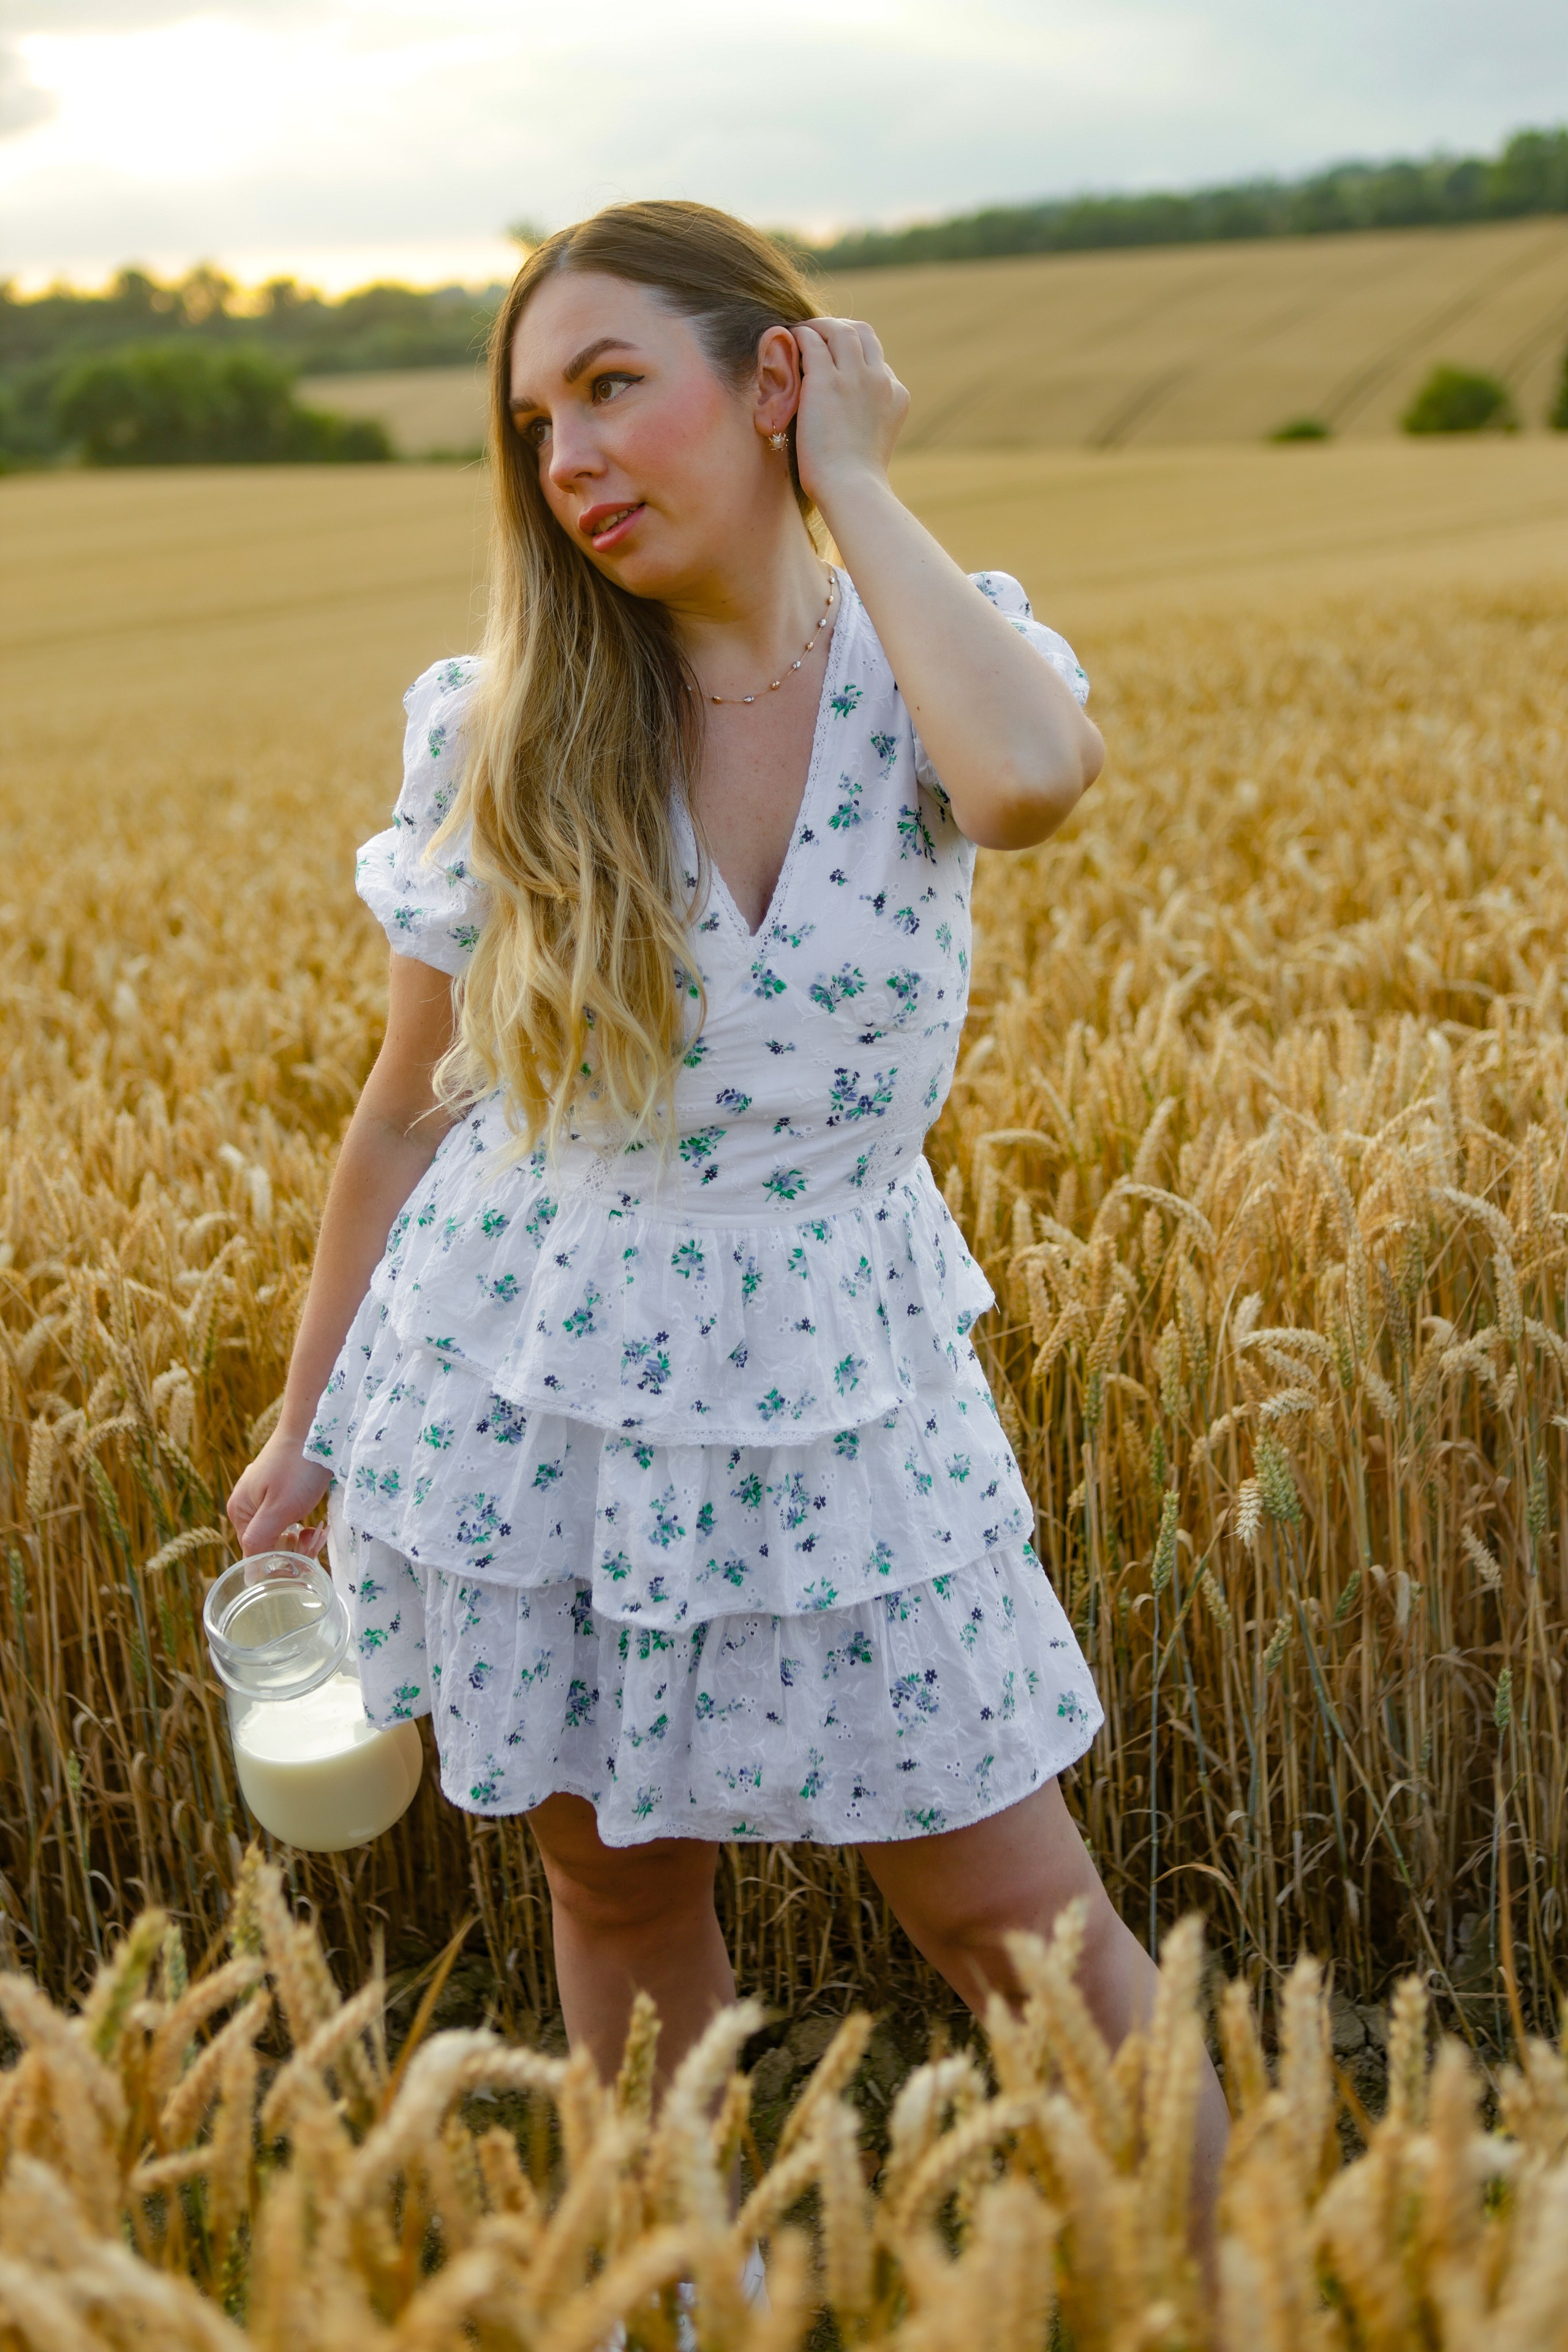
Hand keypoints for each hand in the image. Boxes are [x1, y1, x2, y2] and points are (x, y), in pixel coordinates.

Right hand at [227, 1427, 330, 1558]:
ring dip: (303, 1539)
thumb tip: (248, 1576)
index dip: (281, 1563)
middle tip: (316, 1537)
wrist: (315, 1426)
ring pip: (282, 1535)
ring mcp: (264, 1498)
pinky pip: (290, 1521)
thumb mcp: (278, 1510)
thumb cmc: (297, 1467)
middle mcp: (247, 1507)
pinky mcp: (282, 1493)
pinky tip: (318, 1523)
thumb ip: (260, 1542)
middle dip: (295, 1550)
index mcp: (240, 1512)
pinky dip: (304, 1526)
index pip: (255, 1557)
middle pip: (268, 1546)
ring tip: (319, 1530)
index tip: (307, 1554)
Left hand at [791, 317, 909, 510]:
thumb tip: (845, 421)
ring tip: (801, 332)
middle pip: (864, 334)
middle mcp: (880, 380)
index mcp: (896, 395)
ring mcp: (854, 377)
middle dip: (840, 329)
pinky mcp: (826, 381)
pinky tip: (789, 340)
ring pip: (840, 331)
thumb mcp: (872, 444)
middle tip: (818, 334)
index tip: (835, 360)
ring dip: (819, 326)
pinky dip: (801, 336)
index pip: (877, 362)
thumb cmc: (855, 481)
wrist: (851, 489)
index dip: (854, 357)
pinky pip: (812, 342)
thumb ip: (866, 421)